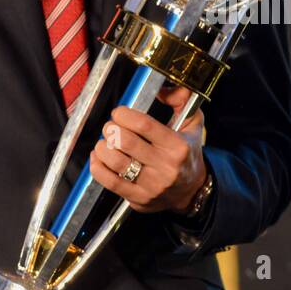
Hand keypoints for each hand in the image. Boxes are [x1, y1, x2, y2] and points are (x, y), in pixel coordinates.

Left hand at [89, 84, 206, 214]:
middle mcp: (166, 168)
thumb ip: (181, 99)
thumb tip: (162, 89)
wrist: (192, 191)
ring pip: (115, 162)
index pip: (144, 125)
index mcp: (178, 146)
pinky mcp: (139, 199)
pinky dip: (97, 167)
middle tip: (111, 127)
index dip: (124, 114)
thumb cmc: (187, 152)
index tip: (119, 112)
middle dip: (111, 129)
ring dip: (103, 147)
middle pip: (125, 142)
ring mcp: (152, 186)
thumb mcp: (193, 123)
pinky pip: (110, 182)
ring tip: (105, 142)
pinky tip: (99, 157)